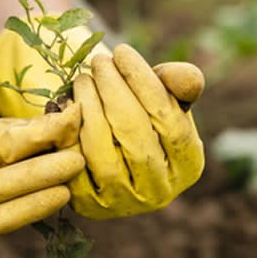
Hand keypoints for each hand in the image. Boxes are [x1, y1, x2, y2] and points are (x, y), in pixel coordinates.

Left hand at [0, 25, 204, 218]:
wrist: (107, 147)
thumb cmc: (142, 113)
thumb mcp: (164, 94)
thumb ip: (179, 83)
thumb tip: (188, 79)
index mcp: (189, 165)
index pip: (170, 120)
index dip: (144, 82)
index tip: (122, 51)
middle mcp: (160, 191)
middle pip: (135, 134)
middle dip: (112, 89)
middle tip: (98, 61)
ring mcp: (123, 203)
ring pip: (102, 152)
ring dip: (89, 107)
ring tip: (83, 78)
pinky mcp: (88, 206)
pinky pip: (73, 164)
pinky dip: (68, 132)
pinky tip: (67, 105)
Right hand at [0, 104, 82, 257]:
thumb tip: (43, 121)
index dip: (34, 128)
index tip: (69, 115)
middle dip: (42, 153)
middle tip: (77, 147)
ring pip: (3, 196)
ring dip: (42, 182)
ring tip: (73, 169)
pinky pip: (5, 222)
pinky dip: (33, 209)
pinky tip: (58, 198)